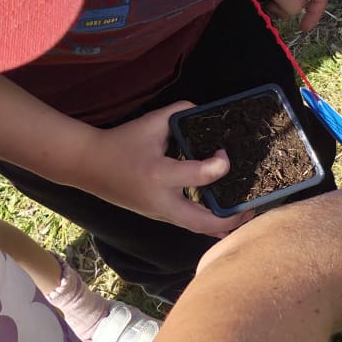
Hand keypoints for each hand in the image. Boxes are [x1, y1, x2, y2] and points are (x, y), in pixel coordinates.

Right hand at [82, 103, 244, 237]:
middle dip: (231, 218)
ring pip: (196, 228)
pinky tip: (225, 218)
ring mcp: (159, 213)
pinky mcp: (158, 216)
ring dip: (222, 225)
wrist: (89, 166)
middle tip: (252, 207)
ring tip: (245, 214)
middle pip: (202, 222)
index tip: (225, 153)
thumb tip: (207, 113)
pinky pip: (188, 225)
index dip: (220, 165)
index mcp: (160, 174)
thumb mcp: (152, 122)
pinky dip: (208, 224)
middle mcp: (161, 200)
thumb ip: (181, 112)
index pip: (200, 176)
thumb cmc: (122, 142)